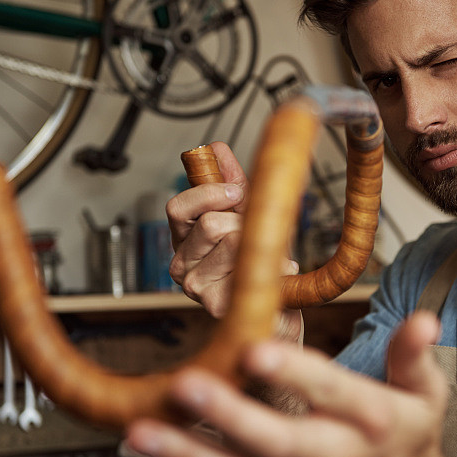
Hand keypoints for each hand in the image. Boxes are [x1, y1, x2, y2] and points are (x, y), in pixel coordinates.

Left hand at [125, 311, 456, 456]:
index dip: (296, 374)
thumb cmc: (411, 436)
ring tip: (140, 431)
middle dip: (230, 416)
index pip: (332, 393)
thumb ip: (413, 355)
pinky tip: (152, 447)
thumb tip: (421, 320)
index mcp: (373, 420)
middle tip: (186, 385)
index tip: (256, 350)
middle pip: (277, 440)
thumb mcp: (426, 394)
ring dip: (190, 452)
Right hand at [168, 142, 301, 336]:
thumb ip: (230, 181)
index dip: (208, 193)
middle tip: (257, 237)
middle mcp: (181, 263)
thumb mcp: (246, 213)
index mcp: (184, 239)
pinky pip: (249, 265)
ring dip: (260, 244)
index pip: (177, 208)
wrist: (278, 308)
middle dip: (244, 222)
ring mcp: (195, 287)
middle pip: (211, 223)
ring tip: (266, 258)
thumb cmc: (260, 262)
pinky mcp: (214, 304)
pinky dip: (272, 264)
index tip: (236, 192)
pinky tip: (274, 274)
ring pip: (230, 240)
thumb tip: (216, 148)